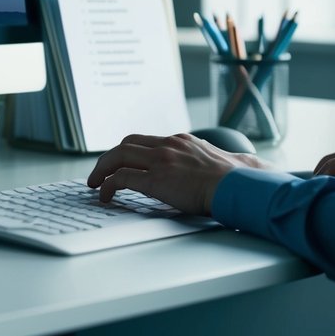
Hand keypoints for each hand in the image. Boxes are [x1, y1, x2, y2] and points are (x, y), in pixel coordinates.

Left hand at [86, 132, 267, 215]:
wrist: (240, 186)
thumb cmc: (236, 180)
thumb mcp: (219, 161)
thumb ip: (207, 162)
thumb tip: (219, 172)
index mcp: (181, 141)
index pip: (146, 140)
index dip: (128, 150)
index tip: (120, 162)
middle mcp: (168, 145)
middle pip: (126, 143)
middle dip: (109, 157)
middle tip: (100, 171)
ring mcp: (160, 160)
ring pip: (117, 156)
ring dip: (101, 169)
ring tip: (94, 183)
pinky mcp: (156, 178)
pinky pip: (120, 177)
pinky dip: (107, 185)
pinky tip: (104, 195)